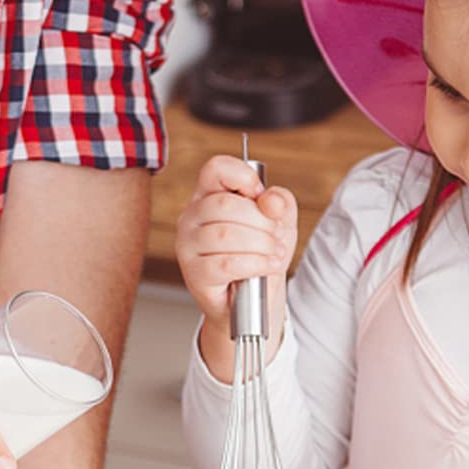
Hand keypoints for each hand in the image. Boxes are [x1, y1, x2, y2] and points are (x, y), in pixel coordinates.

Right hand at [175, 154, 296, 377]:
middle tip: (276, 237)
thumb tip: (270, 200)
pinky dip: (255, 264)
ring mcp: (188, 245)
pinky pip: (226, 263)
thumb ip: (280, 202)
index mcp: (208, 195)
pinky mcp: (194, 273)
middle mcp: (191, 216)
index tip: (262, 197)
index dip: (244, 177)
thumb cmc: (260, 254)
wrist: (254, 300)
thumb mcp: (280, 222)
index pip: (216, 168)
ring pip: (226, 234)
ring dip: (261, 245)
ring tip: (273, 254)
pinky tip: (266, 266)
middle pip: (226, 204)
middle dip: (262, 222)